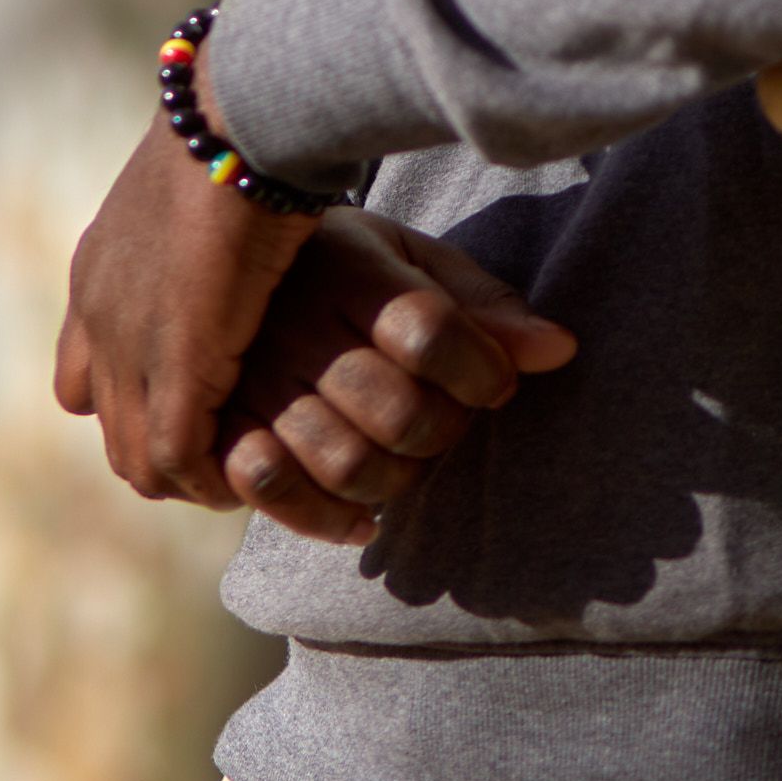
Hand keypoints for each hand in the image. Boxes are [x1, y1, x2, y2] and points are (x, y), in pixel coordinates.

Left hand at [54, 112, 318, 506]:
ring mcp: (129, 345)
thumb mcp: (201, 183)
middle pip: (112, 427)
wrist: (237, 116)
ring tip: (244, 471)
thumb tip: (238, 228)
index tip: (197, 403)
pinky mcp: (175, 364)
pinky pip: (178, 458)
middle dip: (167, 451)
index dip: (136, 401)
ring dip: (190, 477)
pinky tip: (255, 467)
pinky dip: (213, 478)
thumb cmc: (241, 128)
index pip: (83, 377)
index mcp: (98, 273)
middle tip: (229, 454)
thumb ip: (198, 227)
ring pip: (137, 457)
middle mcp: (99, 317)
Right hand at [221, 210, 577, 543]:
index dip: (483, 370)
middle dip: (446, 431)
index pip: (430, 330)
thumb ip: (484, 306)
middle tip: (450, 419)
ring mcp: (254, 380)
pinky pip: (270, 487)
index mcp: (350, 269)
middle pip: (397, 409)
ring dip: (398, 482)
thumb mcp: (414, 262)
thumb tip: (562, 349)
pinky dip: (325, 518)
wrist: (228, 269)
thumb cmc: (350, 271)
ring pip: (345, 461)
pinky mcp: (218, 428)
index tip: (496, 381)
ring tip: (408, 462)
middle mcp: (297, 325)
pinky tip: (362, 517)